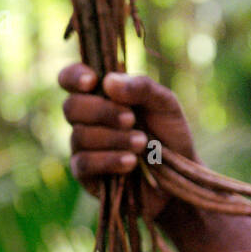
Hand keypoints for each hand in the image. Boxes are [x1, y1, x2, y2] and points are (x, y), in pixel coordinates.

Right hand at [59, 64, 196, 222]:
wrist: (179, 175)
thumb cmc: (169, 133)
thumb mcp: (165, 104)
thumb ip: (142, 87)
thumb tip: (108, 81)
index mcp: (102, 94)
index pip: (70, 78)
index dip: (74, 76)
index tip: (92, 81)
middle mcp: (87, 118)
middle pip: (72, 106)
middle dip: (102, 111)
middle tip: (131, 118)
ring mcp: (83, 146)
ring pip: (80, 135)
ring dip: (113, 137)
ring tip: (142, 142)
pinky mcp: (85, 174)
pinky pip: (84, 163)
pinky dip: (109, 159)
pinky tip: (131, 162)